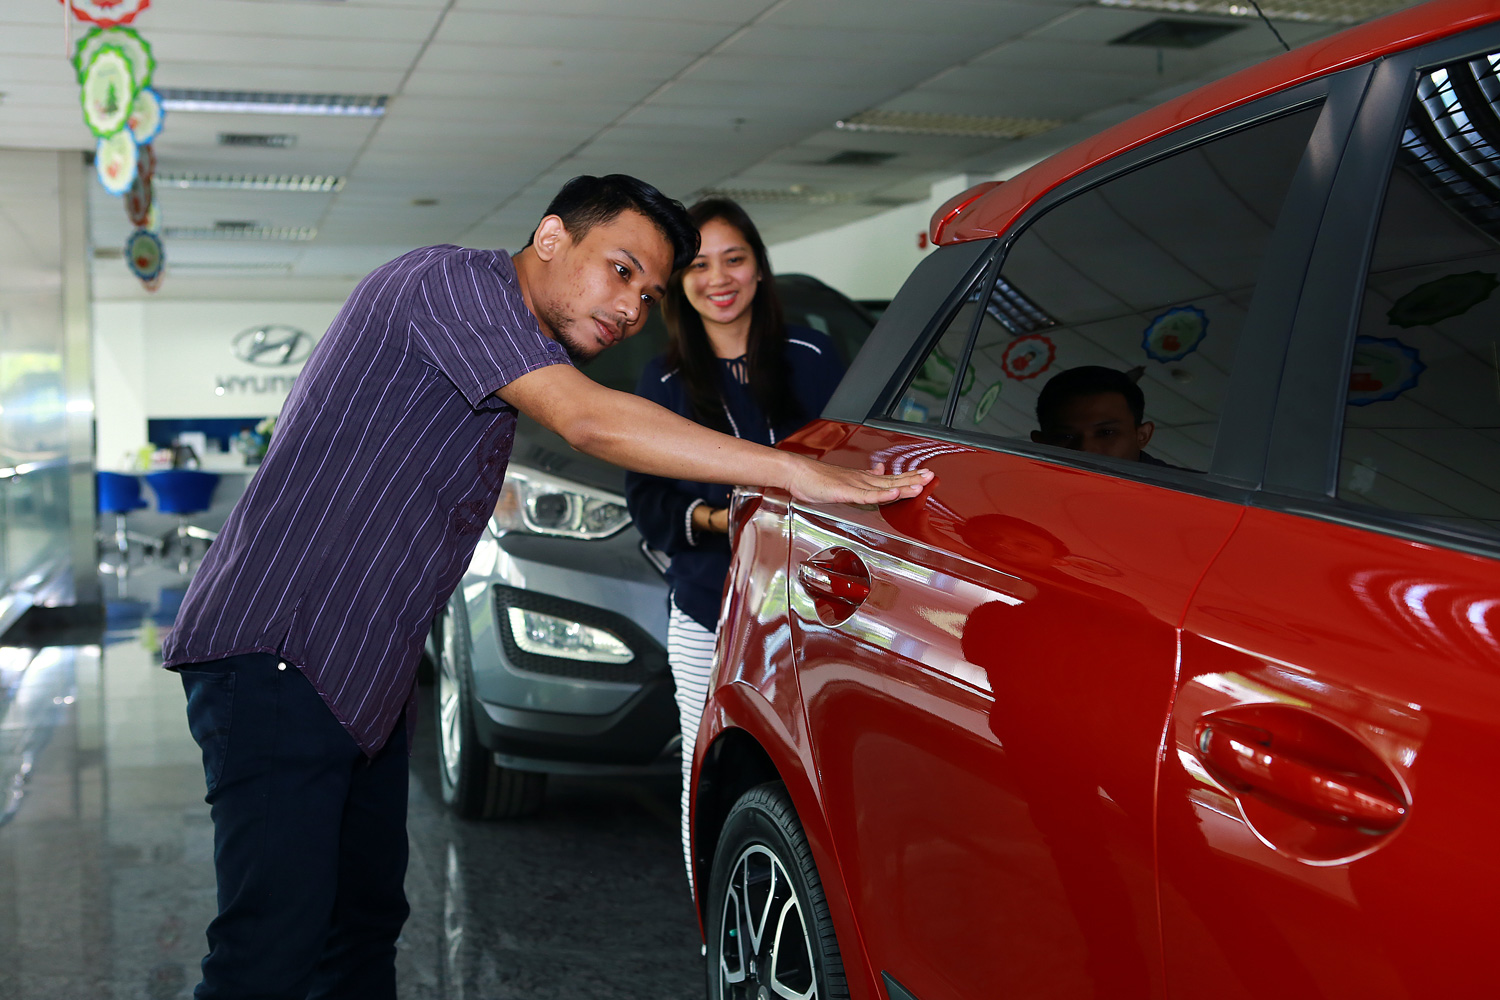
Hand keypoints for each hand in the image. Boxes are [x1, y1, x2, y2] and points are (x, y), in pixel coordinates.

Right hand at [785, 458, 931, 505]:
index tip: (925, 475)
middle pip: (892, 480)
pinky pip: (867, 495)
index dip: (909, 477)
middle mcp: (862, 479)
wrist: (797, 473)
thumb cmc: (816, 479)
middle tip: (932, 476)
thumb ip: (864, 478)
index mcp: (862, 478)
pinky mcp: (845, 491)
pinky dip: (882, 494)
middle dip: (913, 479)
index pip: (891, 478)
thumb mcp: (844, 480)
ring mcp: (854, 485)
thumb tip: (880, 472)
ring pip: (884, 487)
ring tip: (921, 485)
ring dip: (903, 485)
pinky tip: (894, 492)